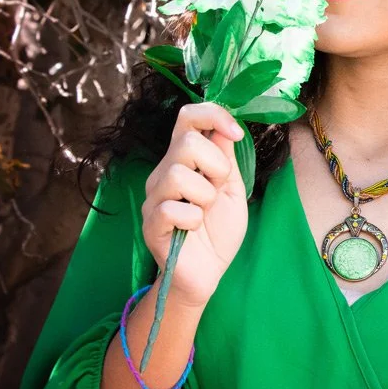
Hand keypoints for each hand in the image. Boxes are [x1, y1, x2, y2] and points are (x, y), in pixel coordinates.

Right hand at [140, 102, 250, 307]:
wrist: (207, 273)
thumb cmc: (218, 230)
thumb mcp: (232, 189)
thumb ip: (226, 158)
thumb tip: (224, 126)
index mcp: (184, 160)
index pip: (188, 118)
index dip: (214, 116)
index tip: (236, 133)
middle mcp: (164, 172)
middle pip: (186, 142)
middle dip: (215, 165)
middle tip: (219, 189)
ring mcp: (154, 198)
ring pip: (179, 175)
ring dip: (206, 196)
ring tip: (205, 212)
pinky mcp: (150, 223)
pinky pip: (173, 209)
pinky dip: (194, 219)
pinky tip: (193, 229)